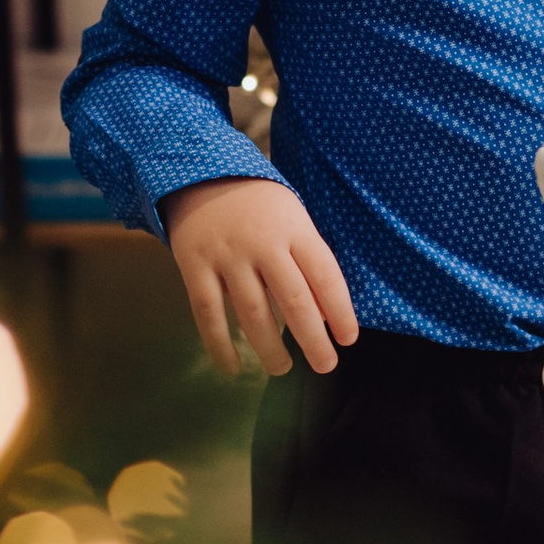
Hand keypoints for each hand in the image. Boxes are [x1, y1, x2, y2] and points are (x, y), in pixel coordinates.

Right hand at [163, 175, 357, 380]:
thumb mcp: (292, 219)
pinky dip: (220, 345)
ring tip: (283, 368)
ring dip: (270, 349)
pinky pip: (208, 313)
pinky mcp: (194, 266)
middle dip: (313, 340)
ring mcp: (227, 256)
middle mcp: (262, 243)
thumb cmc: (259, 207)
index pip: (325, 275)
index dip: (341, 311)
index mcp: (294, 228)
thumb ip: (308, 262)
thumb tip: (326, 318)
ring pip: (252, 313)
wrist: (200, 174)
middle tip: (325, 365)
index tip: (348, 339)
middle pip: (293, 300)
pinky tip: (232, 368)